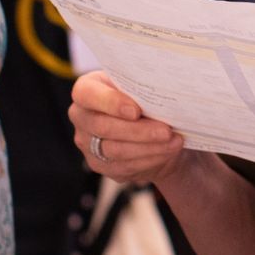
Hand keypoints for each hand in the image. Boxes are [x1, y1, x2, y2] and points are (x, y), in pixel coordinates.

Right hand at [69, 72, 188, 185]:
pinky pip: (124, 166)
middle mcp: (81, 116)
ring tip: (174, 141)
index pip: (86, 94)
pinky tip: (167, 152)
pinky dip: (149, 159)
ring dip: (149, 147)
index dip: (110, 102)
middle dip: (139, 130)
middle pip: (104, 127)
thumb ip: (143, 87)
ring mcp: (87, 143)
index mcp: (86, 90)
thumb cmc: (143, 99)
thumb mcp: (141, 87)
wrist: (149, 128)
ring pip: (115, 150)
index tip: (136, 111)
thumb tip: (164, 90)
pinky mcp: (99, 164)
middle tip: (166, 130)